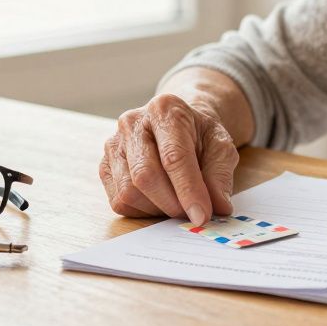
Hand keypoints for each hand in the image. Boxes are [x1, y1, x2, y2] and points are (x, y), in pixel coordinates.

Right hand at [99, 93, 240, 225]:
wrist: (177, 125)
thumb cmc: (199, 135)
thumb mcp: (221, 146)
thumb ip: (220, 174)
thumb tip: (218, 206)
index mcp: (165, 110)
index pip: (174, 156)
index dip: (189, 190)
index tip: (202, 215)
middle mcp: (133, 123)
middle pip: (145, 176)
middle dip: (172, 203)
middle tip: (191, 214)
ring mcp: (113, 144)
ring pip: (129, 192)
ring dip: (157, 209)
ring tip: (176, 202)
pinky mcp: (105, 165)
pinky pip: (118, 201)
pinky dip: (142, 210)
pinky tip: (158, 200)